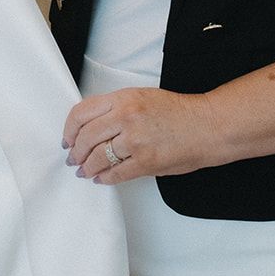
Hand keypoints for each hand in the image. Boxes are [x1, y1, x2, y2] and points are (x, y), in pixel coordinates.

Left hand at [62, 86, 223, 184]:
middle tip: (73, 158)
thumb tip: (92, 125)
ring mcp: (135, 141)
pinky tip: (101, 178)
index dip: (69, 129)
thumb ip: (116, 107)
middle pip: (85, 137)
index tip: (68, 138)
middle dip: (75, 151)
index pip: (82, 113)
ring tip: (84, 170)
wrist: (206, 126)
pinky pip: (115, 173)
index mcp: (123, 98)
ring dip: (87, 167)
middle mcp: (126, 117)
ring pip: (97, 158)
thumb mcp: (141, 96)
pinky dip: (104, 178)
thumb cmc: (178, 111)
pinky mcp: (145, 162)